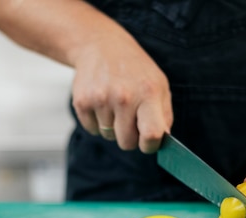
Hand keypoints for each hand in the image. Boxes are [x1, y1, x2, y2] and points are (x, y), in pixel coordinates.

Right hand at [70, 32, 172, 152]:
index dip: (150, 145)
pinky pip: (92, 130)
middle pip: (127, 142)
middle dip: (129, 137)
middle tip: (129, 118)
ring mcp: (101, 99)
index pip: (152, 135)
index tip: (148, 142)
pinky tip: (101, 102)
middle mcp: (124, 97)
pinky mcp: (82, 102)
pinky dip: (96, 122)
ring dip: (112, 126)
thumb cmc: (135, 69)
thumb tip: (162, 142)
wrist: (101, 45)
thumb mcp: (158, 85)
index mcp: (148, 93)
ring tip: (114, 103)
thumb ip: (164, 115)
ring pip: (108, 136)